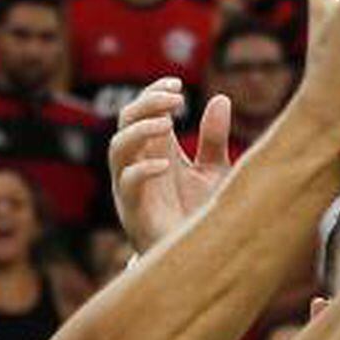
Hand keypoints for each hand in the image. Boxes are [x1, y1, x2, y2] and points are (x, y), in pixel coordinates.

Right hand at [110, 79, 232, 254]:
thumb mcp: (213, 171)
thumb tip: (222, 98)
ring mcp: (133, 187)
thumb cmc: (200, 213)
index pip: (142, 112)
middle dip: (147, 104)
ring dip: (139, 131)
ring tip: (168, 124)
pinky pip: (127, 184)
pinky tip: (165, 165)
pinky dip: (142, 170)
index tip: (177, 82)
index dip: (154, 93)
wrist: (200, 256)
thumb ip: (213, 139)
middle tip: (176, 99)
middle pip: (125, 122)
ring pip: (117, 149)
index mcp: (156, 151)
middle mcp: (140, 164)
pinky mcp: (134, 211)